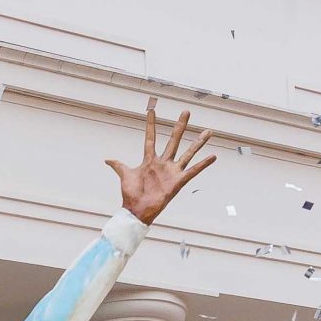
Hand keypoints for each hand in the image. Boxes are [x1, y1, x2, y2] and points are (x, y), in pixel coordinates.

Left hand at [107, 100, 218, 225]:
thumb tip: (107, 160)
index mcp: (150, 160)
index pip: (150, 138)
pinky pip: (193, 171)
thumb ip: (118, 165)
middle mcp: (163, 163)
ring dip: (198, 142)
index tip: (152, 110)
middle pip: (173, 140)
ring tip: (208, 131)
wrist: (137, 210)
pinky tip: (213, 156)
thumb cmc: (132, 194)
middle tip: (186, 111)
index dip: (151, 124)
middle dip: (180, 126)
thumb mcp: (125, 175)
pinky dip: (203, 164)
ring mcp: (172, 171)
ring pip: (187, 153)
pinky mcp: (178, 181)